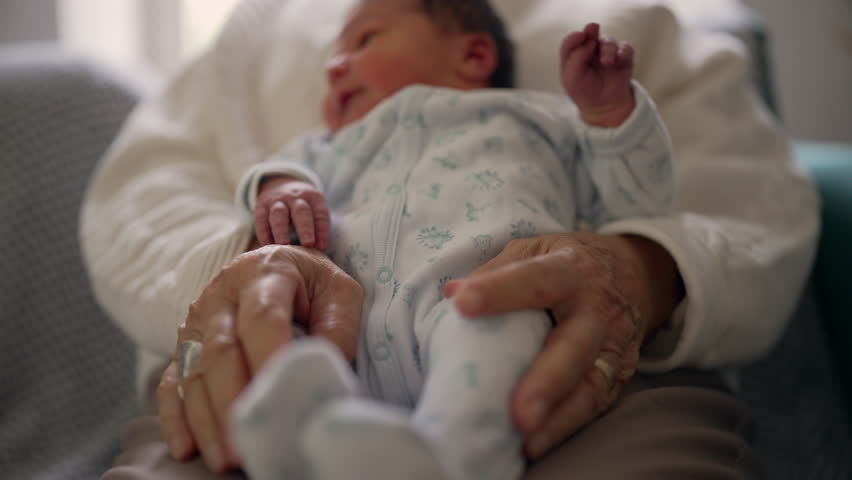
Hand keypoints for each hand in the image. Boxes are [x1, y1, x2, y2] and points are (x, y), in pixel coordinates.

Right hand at [157, 245, 362, 472]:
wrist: (275, 263)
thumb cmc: (311, 282)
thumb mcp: (337, 289)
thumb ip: (338, 326)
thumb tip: (327, 372)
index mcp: (264, 274)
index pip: (264, 317)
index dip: (271, 357)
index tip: (283, 395)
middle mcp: (222, 296)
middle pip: (221, 352)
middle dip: (234, 401)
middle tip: (250, 444)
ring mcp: (197, 322)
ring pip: (194, 373)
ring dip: (208, 420)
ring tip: (227, 459)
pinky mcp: (183, 346)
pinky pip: (170, 382)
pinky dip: (176, 417)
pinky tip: (187, 448)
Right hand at [255, 176, 330, 249]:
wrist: (282, 183)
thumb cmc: (304, 206)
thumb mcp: (315, 209)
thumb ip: (318, 227)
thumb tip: (319, 250)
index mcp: (313, 197)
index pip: (320, 214)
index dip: (322, 231)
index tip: (321, 247)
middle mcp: (295, 197)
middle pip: (301, 211)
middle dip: (305, 229)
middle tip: (308, 245)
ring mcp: (277, 200)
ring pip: (279, 214)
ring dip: (281, 231)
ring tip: (284, 246)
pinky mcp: (262, 206)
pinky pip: (262, 220)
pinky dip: (264, 234)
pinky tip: (268, 246)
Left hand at [444, 232, 682, 458]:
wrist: (636, 272)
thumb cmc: (569, 262)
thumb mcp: (535, 249)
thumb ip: (497, 271)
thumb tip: (452, 294)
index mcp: (570, 268)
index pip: (534, 278)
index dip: (499, 291)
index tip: (463, 305)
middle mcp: (597, 308)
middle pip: (575, 345)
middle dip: (547, 380)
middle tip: (519, 411)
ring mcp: (614, 343)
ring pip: (592, 384)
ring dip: (559, 417)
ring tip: (526, 440)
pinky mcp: (621, 372)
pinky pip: (596, 402)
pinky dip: (566, 426)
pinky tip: (536, 444)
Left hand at [561, 23, 635, 126]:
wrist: (604, 106)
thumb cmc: (584, 91)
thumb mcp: (572, 79)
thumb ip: (576, 58)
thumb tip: (589, 41)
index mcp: (575, 53)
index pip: (572, 40)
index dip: (574, 37)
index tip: (580, 36)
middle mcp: (591, 48)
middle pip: (590, 33)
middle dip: (591, 31)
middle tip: (593, 28)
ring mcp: (608, 51)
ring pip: (607, 41)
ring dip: (607, 49)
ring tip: (606, 62)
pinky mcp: (623, 56)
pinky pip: (625, 48)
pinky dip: (623, 51)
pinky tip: (620, 58)